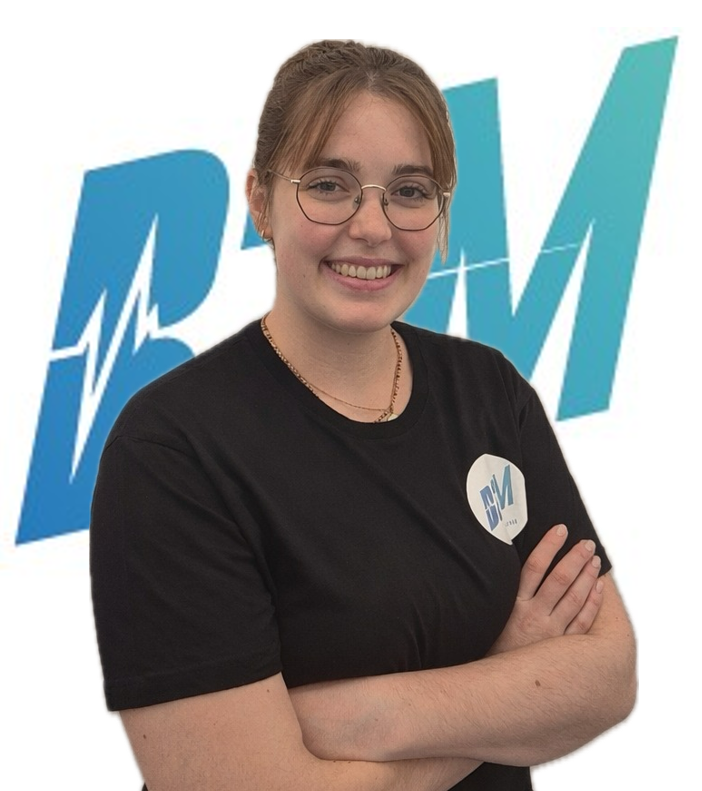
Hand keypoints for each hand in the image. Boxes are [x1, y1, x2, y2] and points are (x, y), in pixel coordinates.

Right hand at [489, 524, 603, 654]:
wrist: (497, 688)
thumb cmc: (491, 648)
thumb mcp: (491, 616)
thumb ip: (505, 593)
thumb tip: (512, 564)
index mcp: (514, 605)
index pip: (534, 566)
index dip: (549, 545)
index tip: (560, 530)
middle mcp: (534, 616)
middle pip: (560, 579)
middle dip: (575, 558)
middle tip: (587, 543)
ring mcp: (551, 633)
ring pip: (575, 599)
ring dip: (587, 576)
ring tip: (594, 559)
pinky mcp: (562, 649)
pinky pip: (583, 622)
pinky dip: (593, 603)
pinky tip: (598, 588)